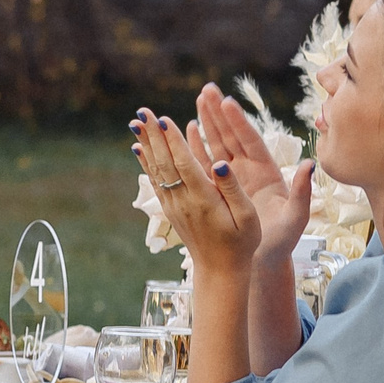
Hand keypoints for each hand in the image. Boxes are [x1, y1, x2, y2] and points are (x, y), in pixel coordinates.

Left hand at [133, 110, 259, 276]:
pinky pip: (156, 180)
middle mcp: (184, 201)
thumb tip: (220, 161)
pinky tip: (139, 148)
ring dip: (146, 144)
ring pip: (156, 170)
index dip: (174, 142)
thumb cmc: (241, 243)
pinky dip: (146, 162)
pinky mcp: (171, 209)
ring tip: (136, 122)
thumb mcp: (247, 217)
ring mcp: (174, 206)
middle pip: (165, 163)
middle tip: (143, 111)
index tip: (164, 119)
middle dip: (154, 135)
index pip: (185, 165)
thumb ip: (233, 188)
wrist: (220, 271)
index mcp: (204, 200)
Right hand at [195, 84, 313, 263]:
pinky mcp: (219, 187)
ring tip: (200, 98)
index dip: (239, 123)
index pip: (251, 142)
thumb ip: (303, 191)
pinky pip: (206, 161)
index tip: (228, 103)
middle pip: (232, 135)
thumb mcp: (296, 217)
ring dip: (208, 121)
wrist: (263, 261)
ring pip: (218, 143)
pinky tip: (188, 127)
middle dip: (220, 112)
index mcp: (267, 172)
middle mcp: (249, 170)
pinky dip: (197, 145)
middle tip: (208, 89)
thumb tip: (310, 164)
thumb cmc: (282, 241)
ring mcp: (233, 176)